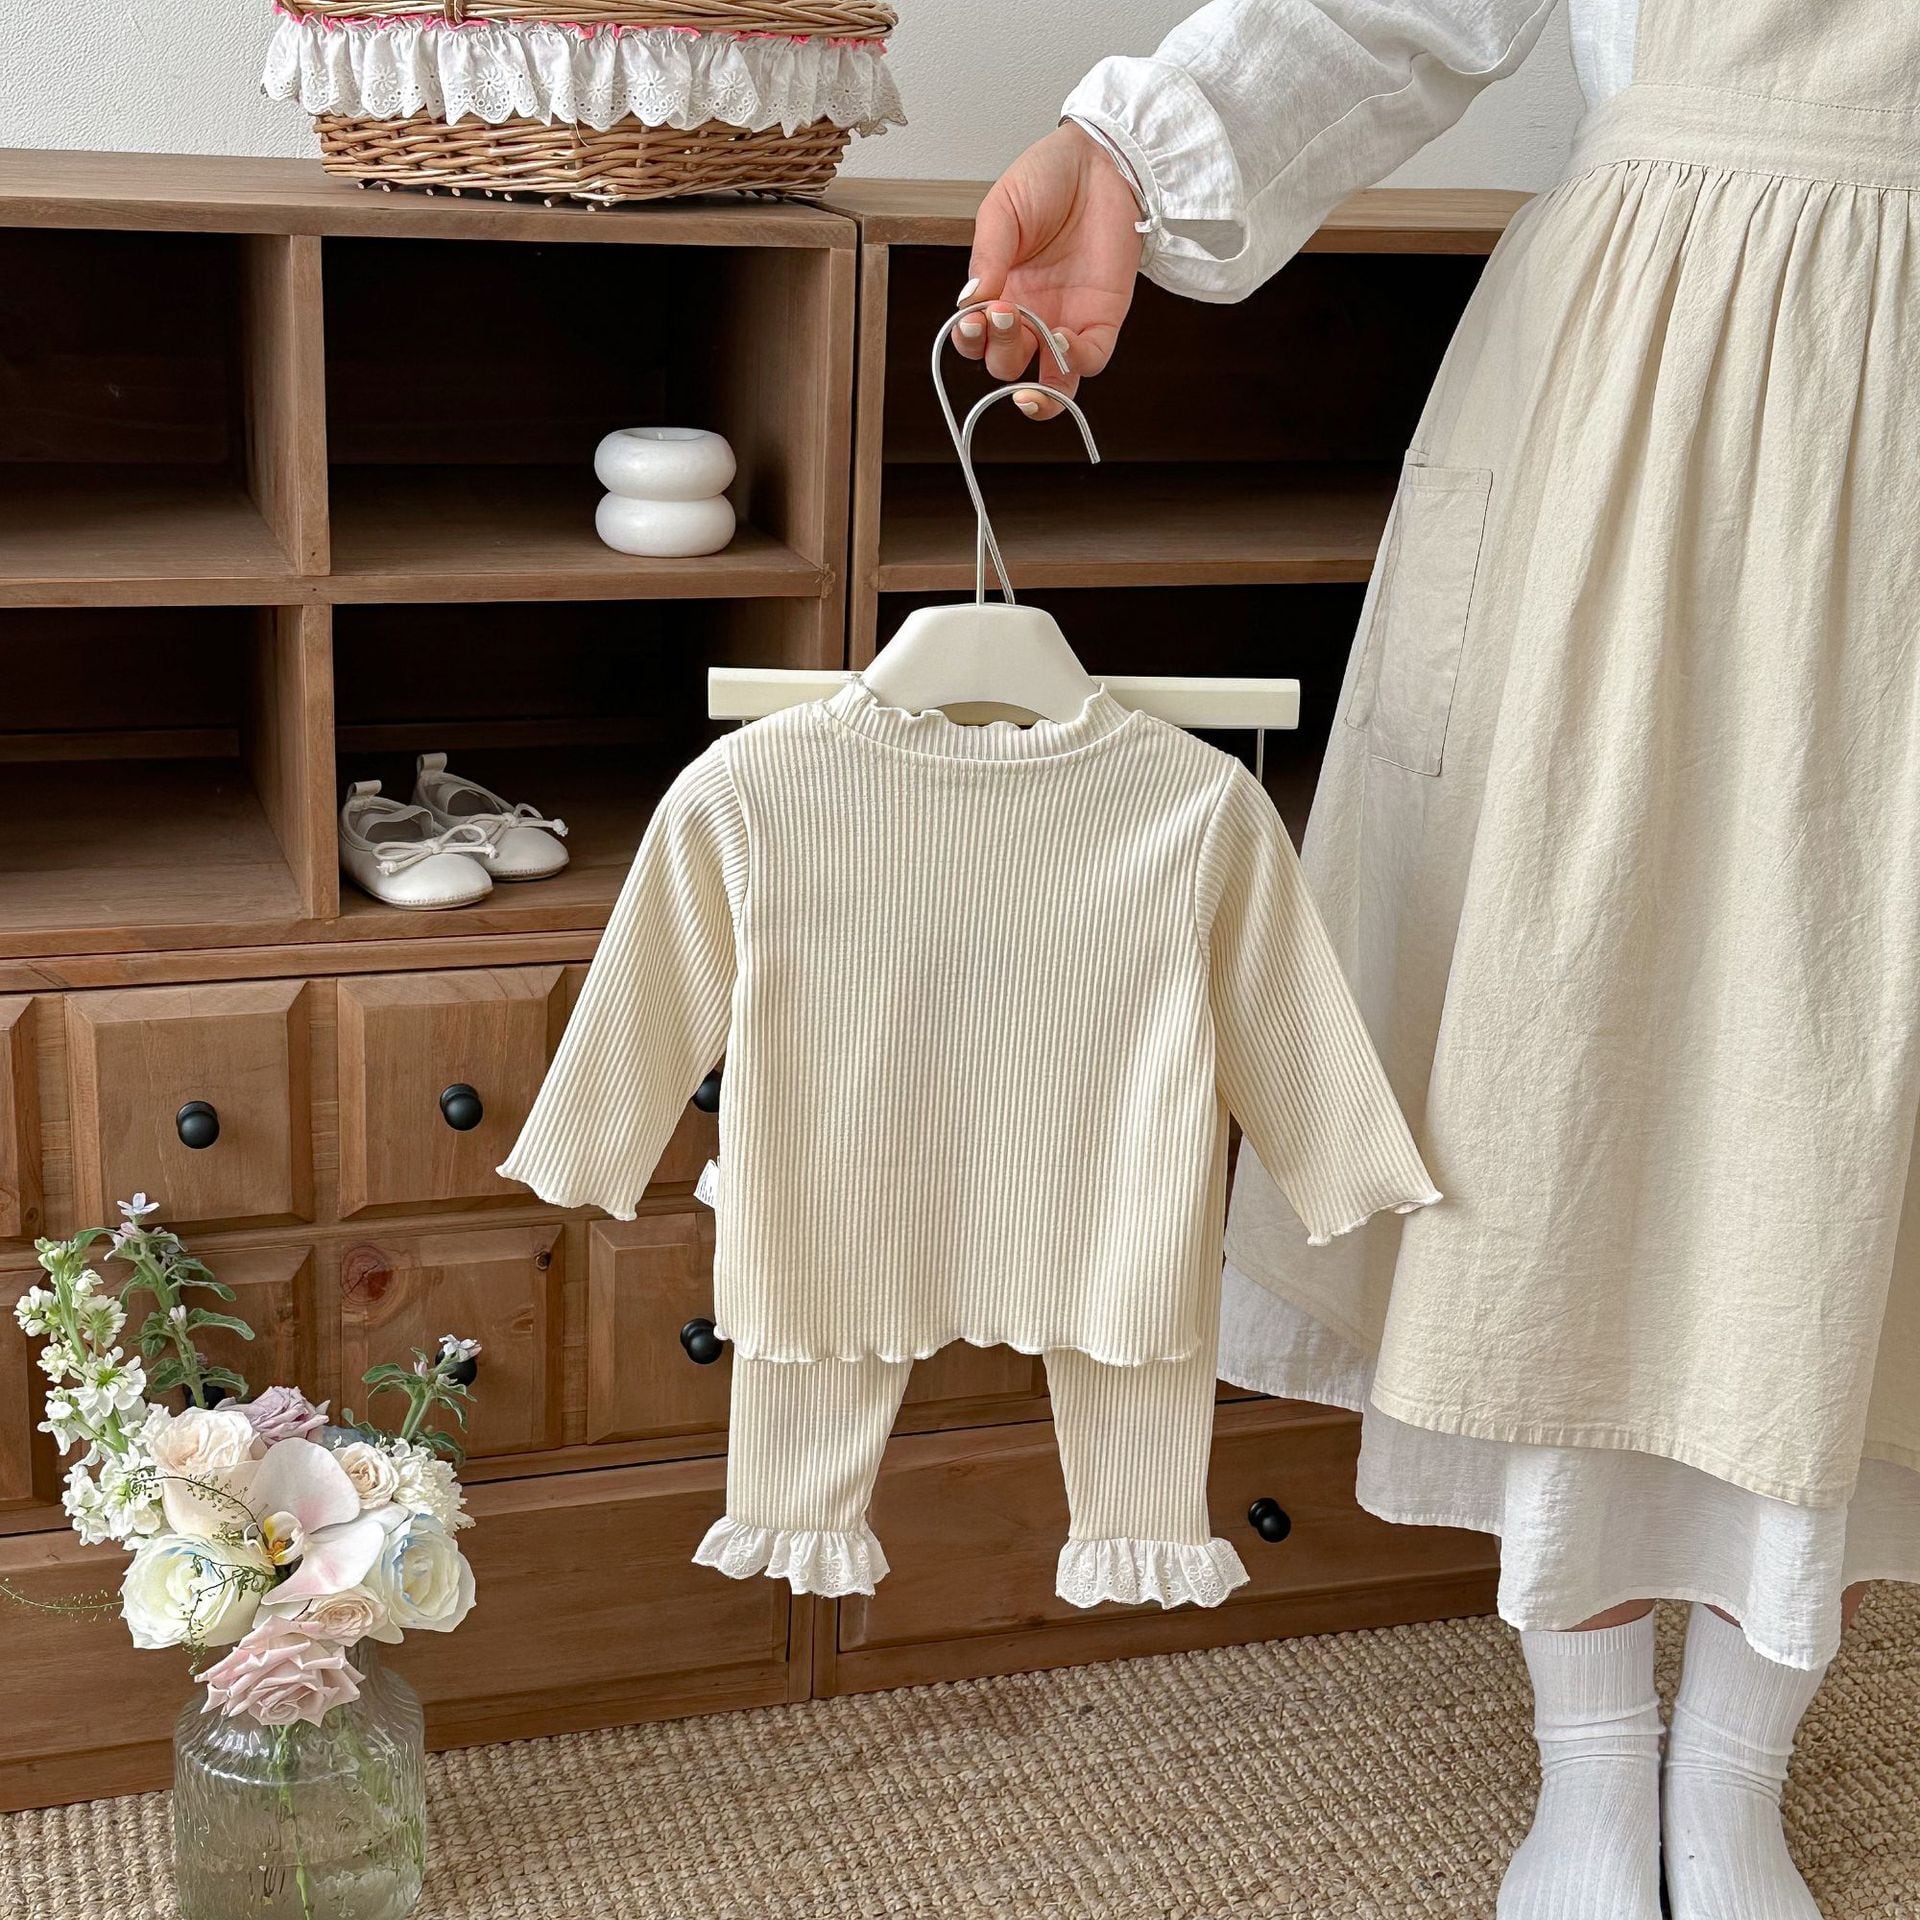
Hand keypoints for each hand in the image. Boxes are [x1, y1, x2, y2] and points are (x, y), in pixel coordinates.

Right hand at [953, 122, 1143, 421]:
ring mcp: (1067, 321)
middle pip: (1006, 365)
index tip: (973, 317)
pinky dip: (1074, 363)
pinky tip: (1063, 340)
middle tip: (1004, 312)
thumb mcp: (1002, 210)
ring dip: (1036, 382)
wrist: (1101, 158)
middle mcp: (1031, 315)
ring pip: (1050, 383)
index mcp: (1000, 292)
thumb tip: (968, 302)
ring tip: (1032, 340)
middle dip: (999, 349)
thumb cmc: (1049, 177)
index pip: (976, 340)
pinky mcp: (1103, 320)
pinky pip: (1089, 362)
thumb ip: (987, 257)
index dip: (969, 341)